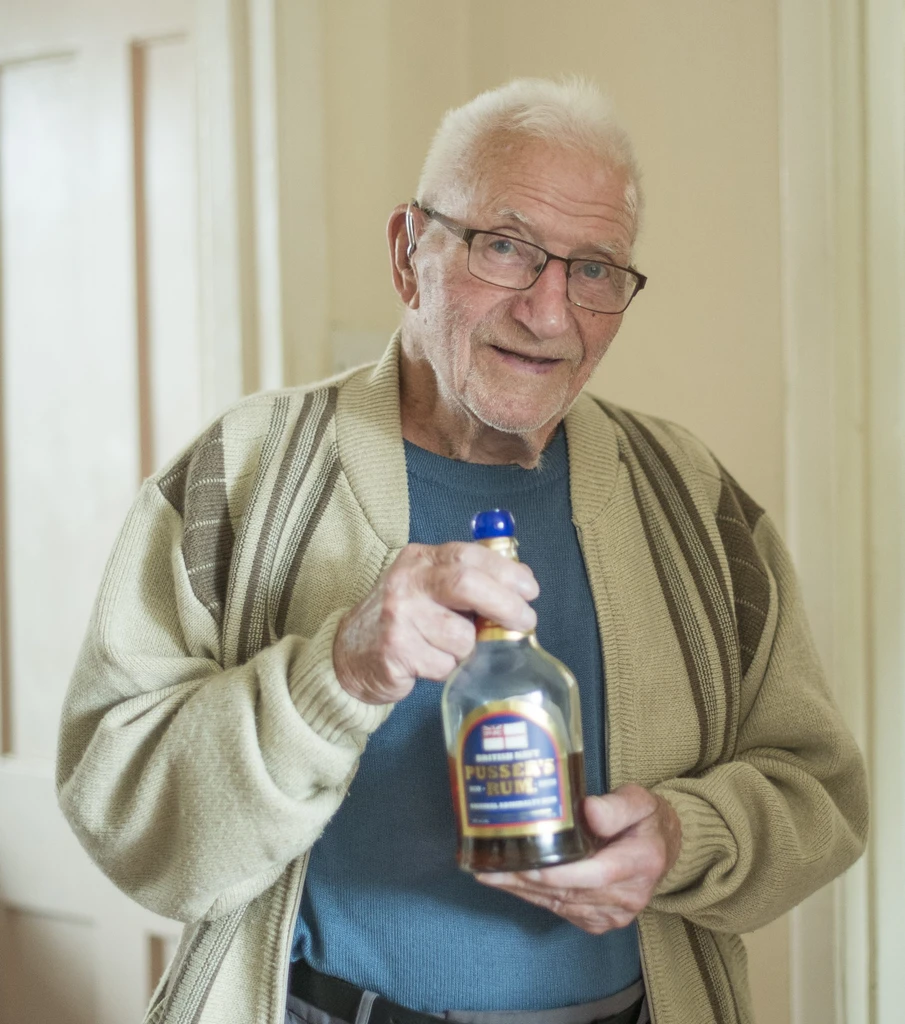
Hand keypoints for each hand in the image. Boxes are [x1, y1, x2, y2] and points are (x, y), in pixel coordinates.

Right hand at [333, 542, 538, 704]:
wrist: (350, 653)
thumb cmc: (403, 619)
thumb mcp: (429, 587)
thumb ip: (468, 579)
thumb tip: (521, 581)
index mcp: (420, 559)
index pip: (470, 555)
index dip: (506, 572)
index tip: (530, 590)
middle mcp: (407, 582)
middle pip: (467, 585)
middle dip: (505, 605)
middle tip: (524, 621)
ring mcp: (398, 616)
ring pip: (461, 637)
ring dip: (467, 649)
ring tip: (447, 648)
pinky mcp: (395, 650)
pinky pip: (444, 665)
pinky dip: (447, 670)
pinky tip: (428, 663)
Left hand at [477, 784, 681, 933]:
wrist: (662, 848)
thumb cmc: (645, 819)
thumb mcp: (639, 800)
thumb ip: (616, 806)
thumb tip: (589, 810)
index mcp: (641, 862)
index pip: (597, 874)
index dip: (561, 875)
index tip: (529, 869)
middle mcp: (628, 895)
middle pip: (570, 892)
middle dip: (527, 883)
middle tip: (489, 869)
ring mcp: (615, 914)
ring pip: (561, 905)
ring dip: (523, 893)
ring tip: (489, 875)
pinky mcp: (601, 921)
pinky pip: (563, 911)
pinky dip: (535, 899)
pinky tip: (510, 885)